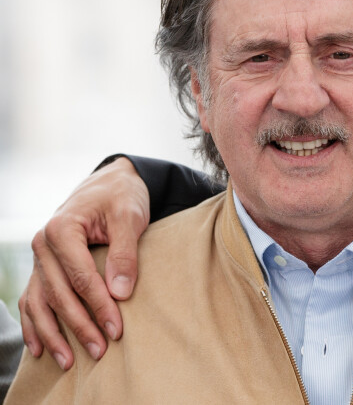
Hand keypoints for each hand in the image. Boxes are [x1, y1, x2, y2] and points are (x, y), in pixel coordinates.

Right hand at [19, 157, 149, 369]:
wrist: (111, 183)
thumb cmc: (122, 197)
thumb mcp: (129, 217)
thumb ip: (125, 253)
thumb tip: (119, 293)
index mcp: (62, 228)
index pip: (80, 276)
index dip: (99, 306)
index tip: (116, 330)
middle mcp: (43, 244)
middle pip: (59, 293)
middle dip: (79, 325)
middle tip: (101, 350)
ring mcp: (39, 256)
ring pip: (40, 302)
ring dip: (53, 334)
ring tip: (69, 361)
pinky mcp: (43, 265)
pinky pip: (32, 298)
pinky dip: (34, 324)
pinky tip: (40, 348)